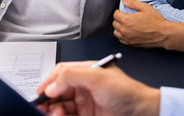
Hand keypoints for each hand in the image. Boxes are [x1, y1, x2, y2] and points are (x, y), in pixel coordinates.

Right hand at [36, 61, 159, 115]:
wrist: (142, 113)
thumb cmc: (127, 92)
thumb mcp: (98, 78)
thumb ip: (72, 76)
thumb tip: (52, 85)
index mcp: (86, 71)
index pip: (61, 72)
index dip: (49, 81)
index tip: (41, 93)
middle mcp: (84, 86)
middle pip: (58, 90)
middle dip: (48, 98)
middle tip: (41, 106)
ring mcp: (85, 102)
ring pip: (61, 105)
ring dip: (54, 109)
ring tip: (55, 113)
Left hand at [113, 0, 183, 53]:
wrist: (163, 34)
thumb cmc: (156, 21)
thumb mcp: (145, 7)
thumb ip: (133, 3)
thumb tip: (125, 1)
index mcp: (127, 20)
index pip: (115, 15)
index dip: (118, 12)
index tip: (121, 11)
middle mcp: (125, 30)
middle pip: (114, 24)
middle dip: (118, 19)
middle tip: (124, 17)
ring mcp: (128, 38)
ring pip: (116, 33)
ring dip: (118, 28)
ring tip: (125, 25)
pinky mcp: (131, 44)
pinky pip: (121, 40)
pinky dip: (122, 36)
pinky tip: (128, 32)